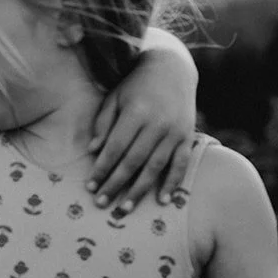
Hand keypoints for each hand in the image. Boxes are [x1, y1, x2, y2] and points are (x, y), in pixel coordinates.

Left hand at [87, 64, 194, 216]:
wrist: (173, 68)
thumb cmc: (135, 85)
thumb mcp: (114, 97)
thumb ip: (103, 123)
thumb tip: (92, 151)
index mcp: (136, 112)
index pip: (116, 147)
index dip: (102, 168)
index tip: (90, 186)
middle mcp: (158, 123)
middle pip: (134, 161)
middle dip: (116, 184)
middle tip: (101, 203)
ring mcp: (175, 131)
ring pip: (156, 166)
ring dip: (140, 190)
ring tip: (124, 208)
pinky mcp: (188, 136)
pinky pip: (181, 164)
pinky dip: (173, 183)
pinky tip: (162, 201)